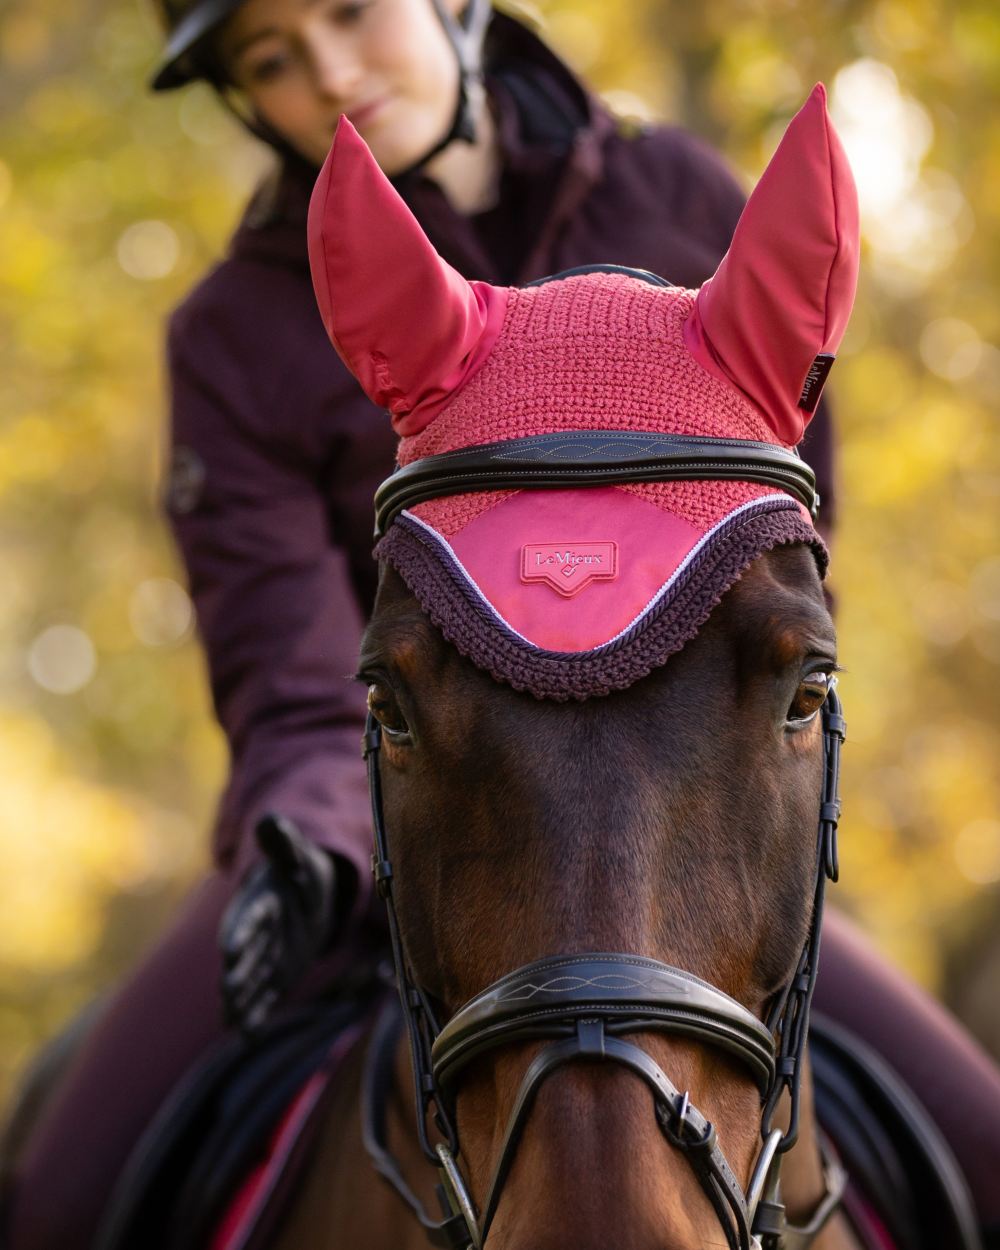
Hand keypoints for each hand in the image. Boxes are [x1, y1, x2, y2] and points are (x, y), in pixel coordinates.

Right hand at [219, 814, 337, 1034]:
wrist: (305, 893)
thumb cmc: (299, 870)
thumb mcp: (296, 853)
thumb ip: (282, 841)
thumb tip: (270, 819)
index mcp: (259, 902)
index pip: (247, 917)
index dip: (240, 931)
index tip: (229, 949)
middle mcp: (256, 934)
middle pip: (245, 955)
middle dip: (236, 972)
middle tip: (227, 989)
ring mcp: (264, 958)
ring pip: (251, 981)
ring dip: (241, 999)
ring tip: (229, 1021)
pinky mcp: (276, 975)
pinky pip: (265, 998)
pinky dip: (256, 1015)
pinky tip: (246, 1035)